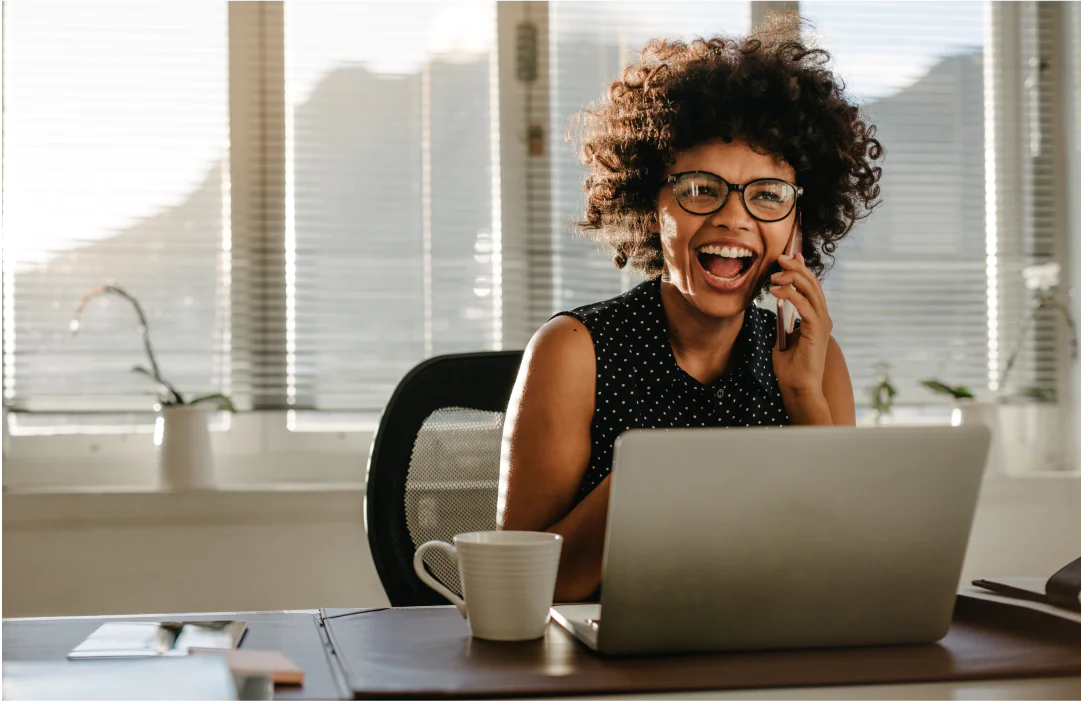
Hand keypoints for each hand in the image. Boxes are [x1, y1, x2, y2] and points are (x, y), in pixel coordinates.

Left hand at [769, 252, 832, 419]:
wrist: (797, 387)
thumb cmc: (790, 368)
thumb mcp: (784, 339)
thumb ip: (784, 322)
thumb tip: (779, 307)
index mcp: (817, 318)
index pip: (811, 287)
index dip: (801, 269)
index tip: (789, 256)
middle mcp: (823, 318)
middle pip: (812, 284)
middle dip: (796, 267)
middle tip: (779, 258)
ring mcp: (822, 324)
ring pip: (811, 291)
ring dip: (792, 278)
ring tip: (774, 275)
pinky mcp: (817, 331)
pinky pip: (804, 306)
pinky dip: (790, 295)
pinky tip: (775, 292)